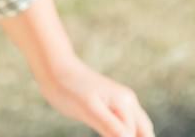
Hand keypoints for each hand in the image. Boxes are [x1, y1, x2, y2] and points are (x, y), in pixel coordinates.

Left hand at [37, 55, 153, 136]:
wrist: (53, 68)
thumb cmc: (68, 88)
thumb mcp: (89, 109)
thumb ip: (111, 127)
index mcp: (125, 103)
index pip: (132, 136)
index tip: (106, 134)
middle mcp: (128, 101)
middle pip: (144, 132)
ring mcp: (120, 102)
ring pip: (137, 129)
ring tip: (117, 136)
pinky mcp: (109, 105)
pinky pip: (124, 125)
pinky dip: (125, 135)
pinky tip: (114, 136)